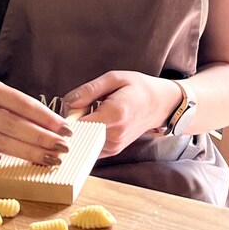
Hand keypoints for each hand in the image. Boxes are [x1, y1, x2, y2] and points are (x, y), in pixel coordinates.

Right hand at [0, 79, 71, 173]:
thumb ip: (17, 108)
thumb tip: (54, 126)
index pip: (21, 103)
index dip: (46, 117)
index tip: (66, 129)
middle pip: (13, 125)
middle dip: (42, 138)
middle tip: (63, 148)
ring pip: (0, 143)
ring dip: (28, 153)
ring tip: (49, 159)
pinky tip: (5, 163)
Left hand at [63, 72, 182, 157]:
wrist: (160, 104)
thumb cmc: (138, 88)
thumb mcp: (114, 78)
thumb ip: (89, 90)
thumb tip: (68, 102)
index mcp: (115, 114)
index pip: (80, 124)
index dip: (69, 116)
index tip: (70, 106)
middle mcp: (115, 134)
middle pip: (79, 133)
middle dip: (73, 122)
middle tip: (81, 106)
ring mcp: (114, 145)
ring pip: (83, 141)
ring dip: (80, 129)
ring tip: (92, 112)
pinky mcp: (113, 150)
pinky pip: (90, 146)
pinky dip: (87, 135)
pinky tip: (95, 122)